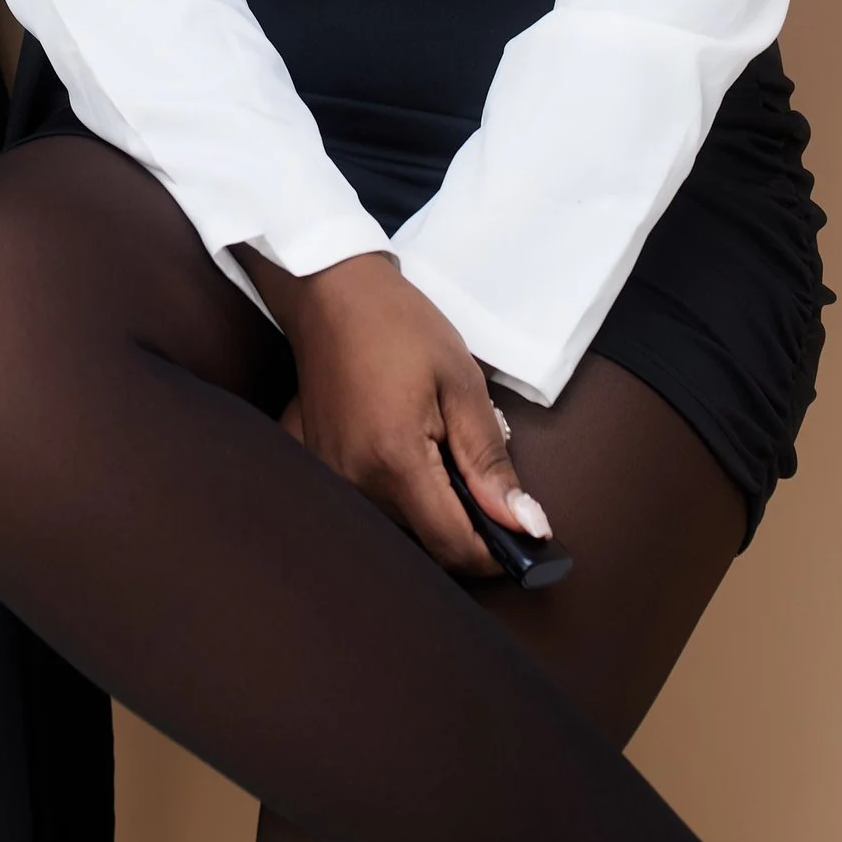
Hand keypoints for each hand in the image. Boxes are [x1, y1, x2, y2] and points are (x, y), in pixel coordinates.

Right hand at [243, 247, 552, 582]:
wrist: (331, 288)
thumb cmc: (399, 325)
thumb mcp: (462, 383)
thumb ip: (491, 462)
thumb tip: (526, 525)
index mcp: (396, 462)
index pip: (454, 548)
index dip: (495, 553)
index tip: (519, 534)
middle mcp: (353, 481)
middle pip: (424, 540)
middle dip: (461, 520)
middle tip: (473, 463)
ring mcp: (328, 475)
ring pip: (395, 523)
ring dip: (425, 502)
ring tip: (432, 442)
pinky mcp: (314, 464)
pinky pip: (363, 499)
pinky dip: (391, 486)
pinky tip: (396, 441)